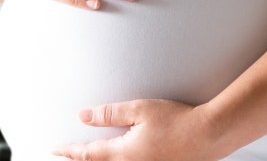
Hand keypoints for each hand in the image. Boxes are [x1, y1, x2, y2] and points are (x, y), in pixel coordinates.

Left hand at [52, 100, 221, 160]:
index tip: (55, 150)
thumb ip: (109, 114)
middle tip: (64, 155)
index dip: (69, 152)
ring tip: (84, 157)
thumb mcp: (139, 109)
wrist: (211, 135)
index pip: (87, 155)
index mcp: (124, 154)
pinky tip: (115, 157)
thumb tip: (84, 116)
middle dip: (79, 160)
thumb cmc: (178, 120)